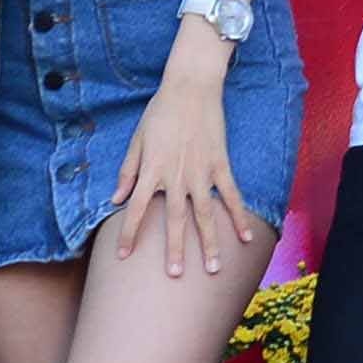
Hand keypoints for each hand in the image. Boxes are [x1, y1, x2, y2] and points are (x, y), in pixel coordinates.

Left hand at [116, 65, 268, 281]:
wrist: (191, 87)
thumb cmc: (160, 112)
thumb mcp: (137, 140)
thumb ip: (128, 171)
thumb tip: (116, 199)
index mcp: (151, 170)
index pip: (135, 209)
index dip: (128, 234)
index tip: (122, 256)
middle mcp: (176, 176)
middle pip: (173, 220)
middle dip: (173, 249)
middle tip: (174, 275)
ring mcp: (200, 172)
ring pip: (205, 214)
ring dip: (208, 242)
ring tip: (212, 268)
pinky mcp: (220, 165)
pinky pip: (231, 196)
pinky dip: (238, 217)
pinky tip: (245, 238)